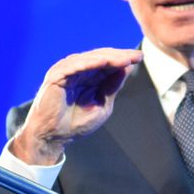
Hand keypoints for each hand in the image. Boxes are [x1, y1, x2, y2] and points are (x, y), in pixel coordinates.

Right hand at [10, 48, 142, 164]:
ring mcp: (66, 71)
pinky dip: (89, 62)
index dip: (124, 59)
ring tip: (124, 59)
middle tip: (136, 57)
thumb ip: (112, 87)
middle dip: (119, 56)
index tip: (140, 57)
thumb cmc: (75, 124)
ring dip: (108, 58)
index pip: (108, 63)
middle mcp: (77, 71)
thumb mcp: (102, 105)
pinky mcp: (56, 76)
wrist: (54, 137)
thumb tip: (127, 68)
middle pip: (101, 57)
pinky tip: (103, 62)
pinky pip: (74, 66)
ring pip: (90, 58)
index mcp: (88, 77)